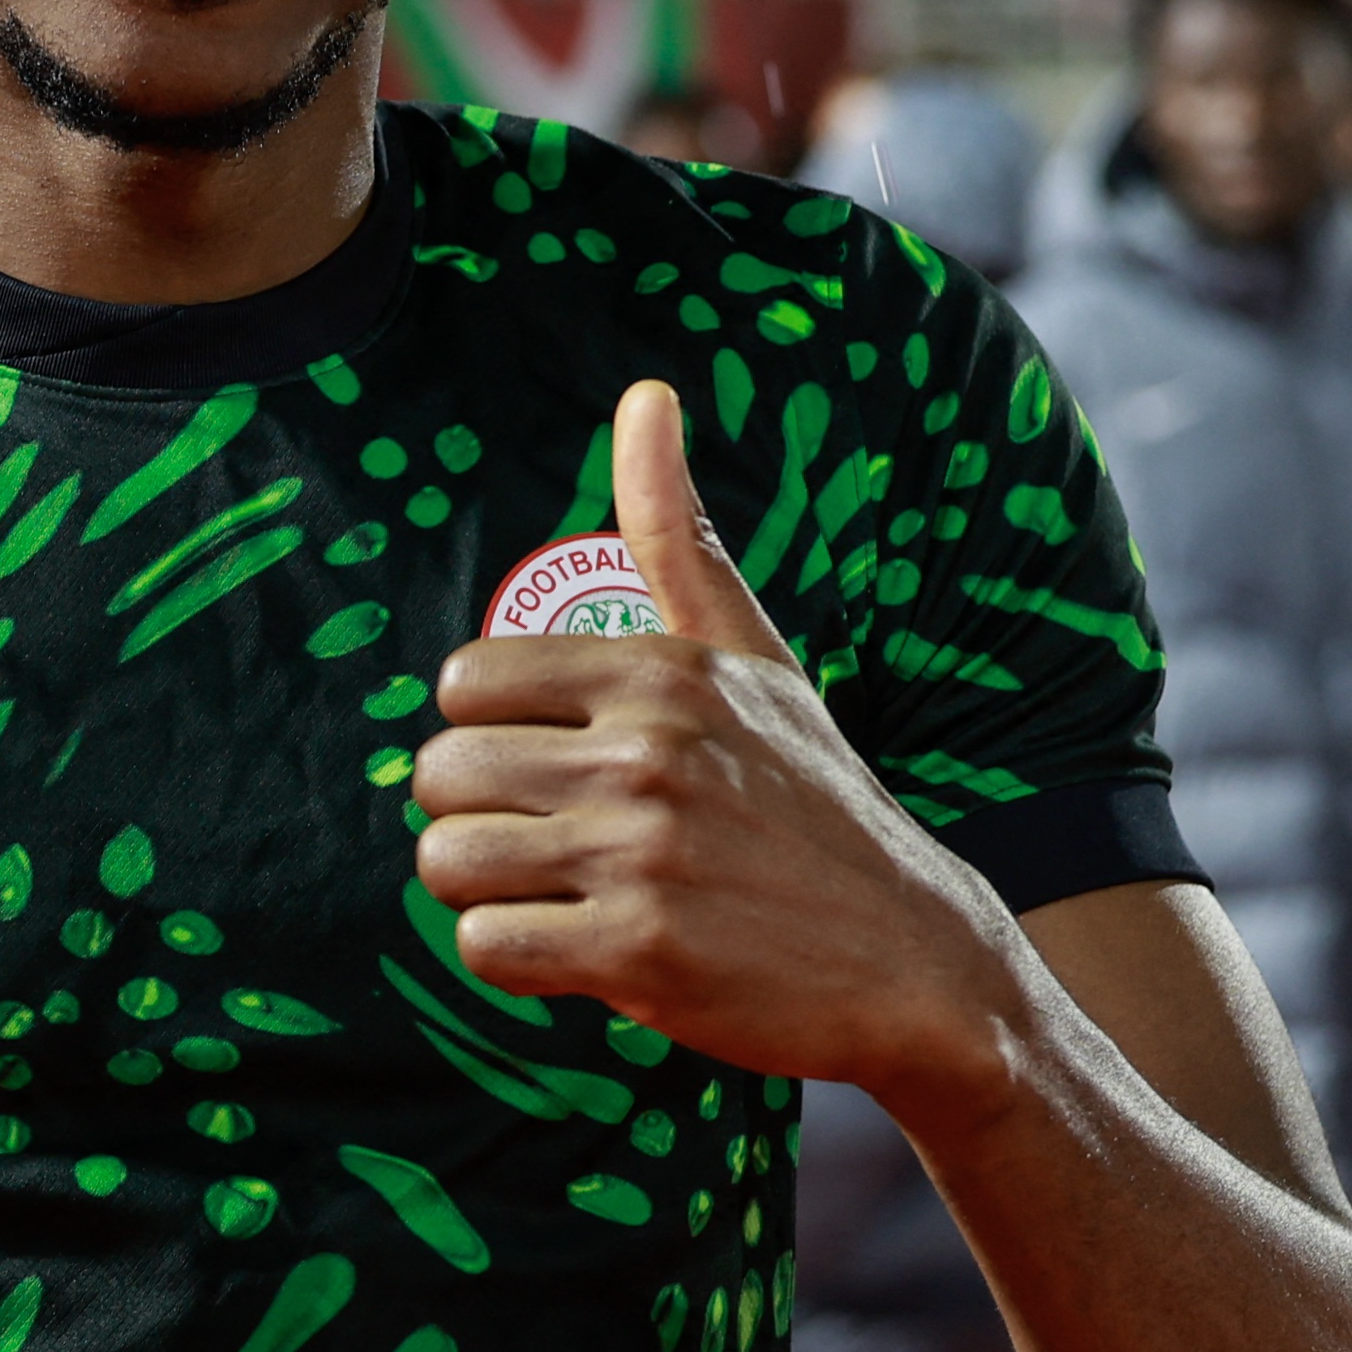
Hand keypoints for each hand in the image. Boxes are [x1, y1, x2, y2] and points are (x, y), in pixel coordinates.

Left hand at [412, 378, 1024, 1103]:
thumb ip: (676, 533)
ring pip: (447, 861)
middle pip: (440, 774)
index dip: (489, 732)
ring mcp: (641, 855)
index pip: (464, 683)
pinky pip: (486, 947)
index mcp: (661, 671)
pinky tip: (579, 951)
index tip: (547, 762)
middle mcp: (648, 752)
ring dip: (487, 890)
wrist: (910, 958)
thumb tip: (645, 392)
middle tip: (548, 839)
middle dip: (475, 815)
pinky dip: (514, 960)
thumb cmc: (812, 799)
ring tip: (559, 892)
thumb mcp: (752, 655)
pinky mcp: (638, 955)